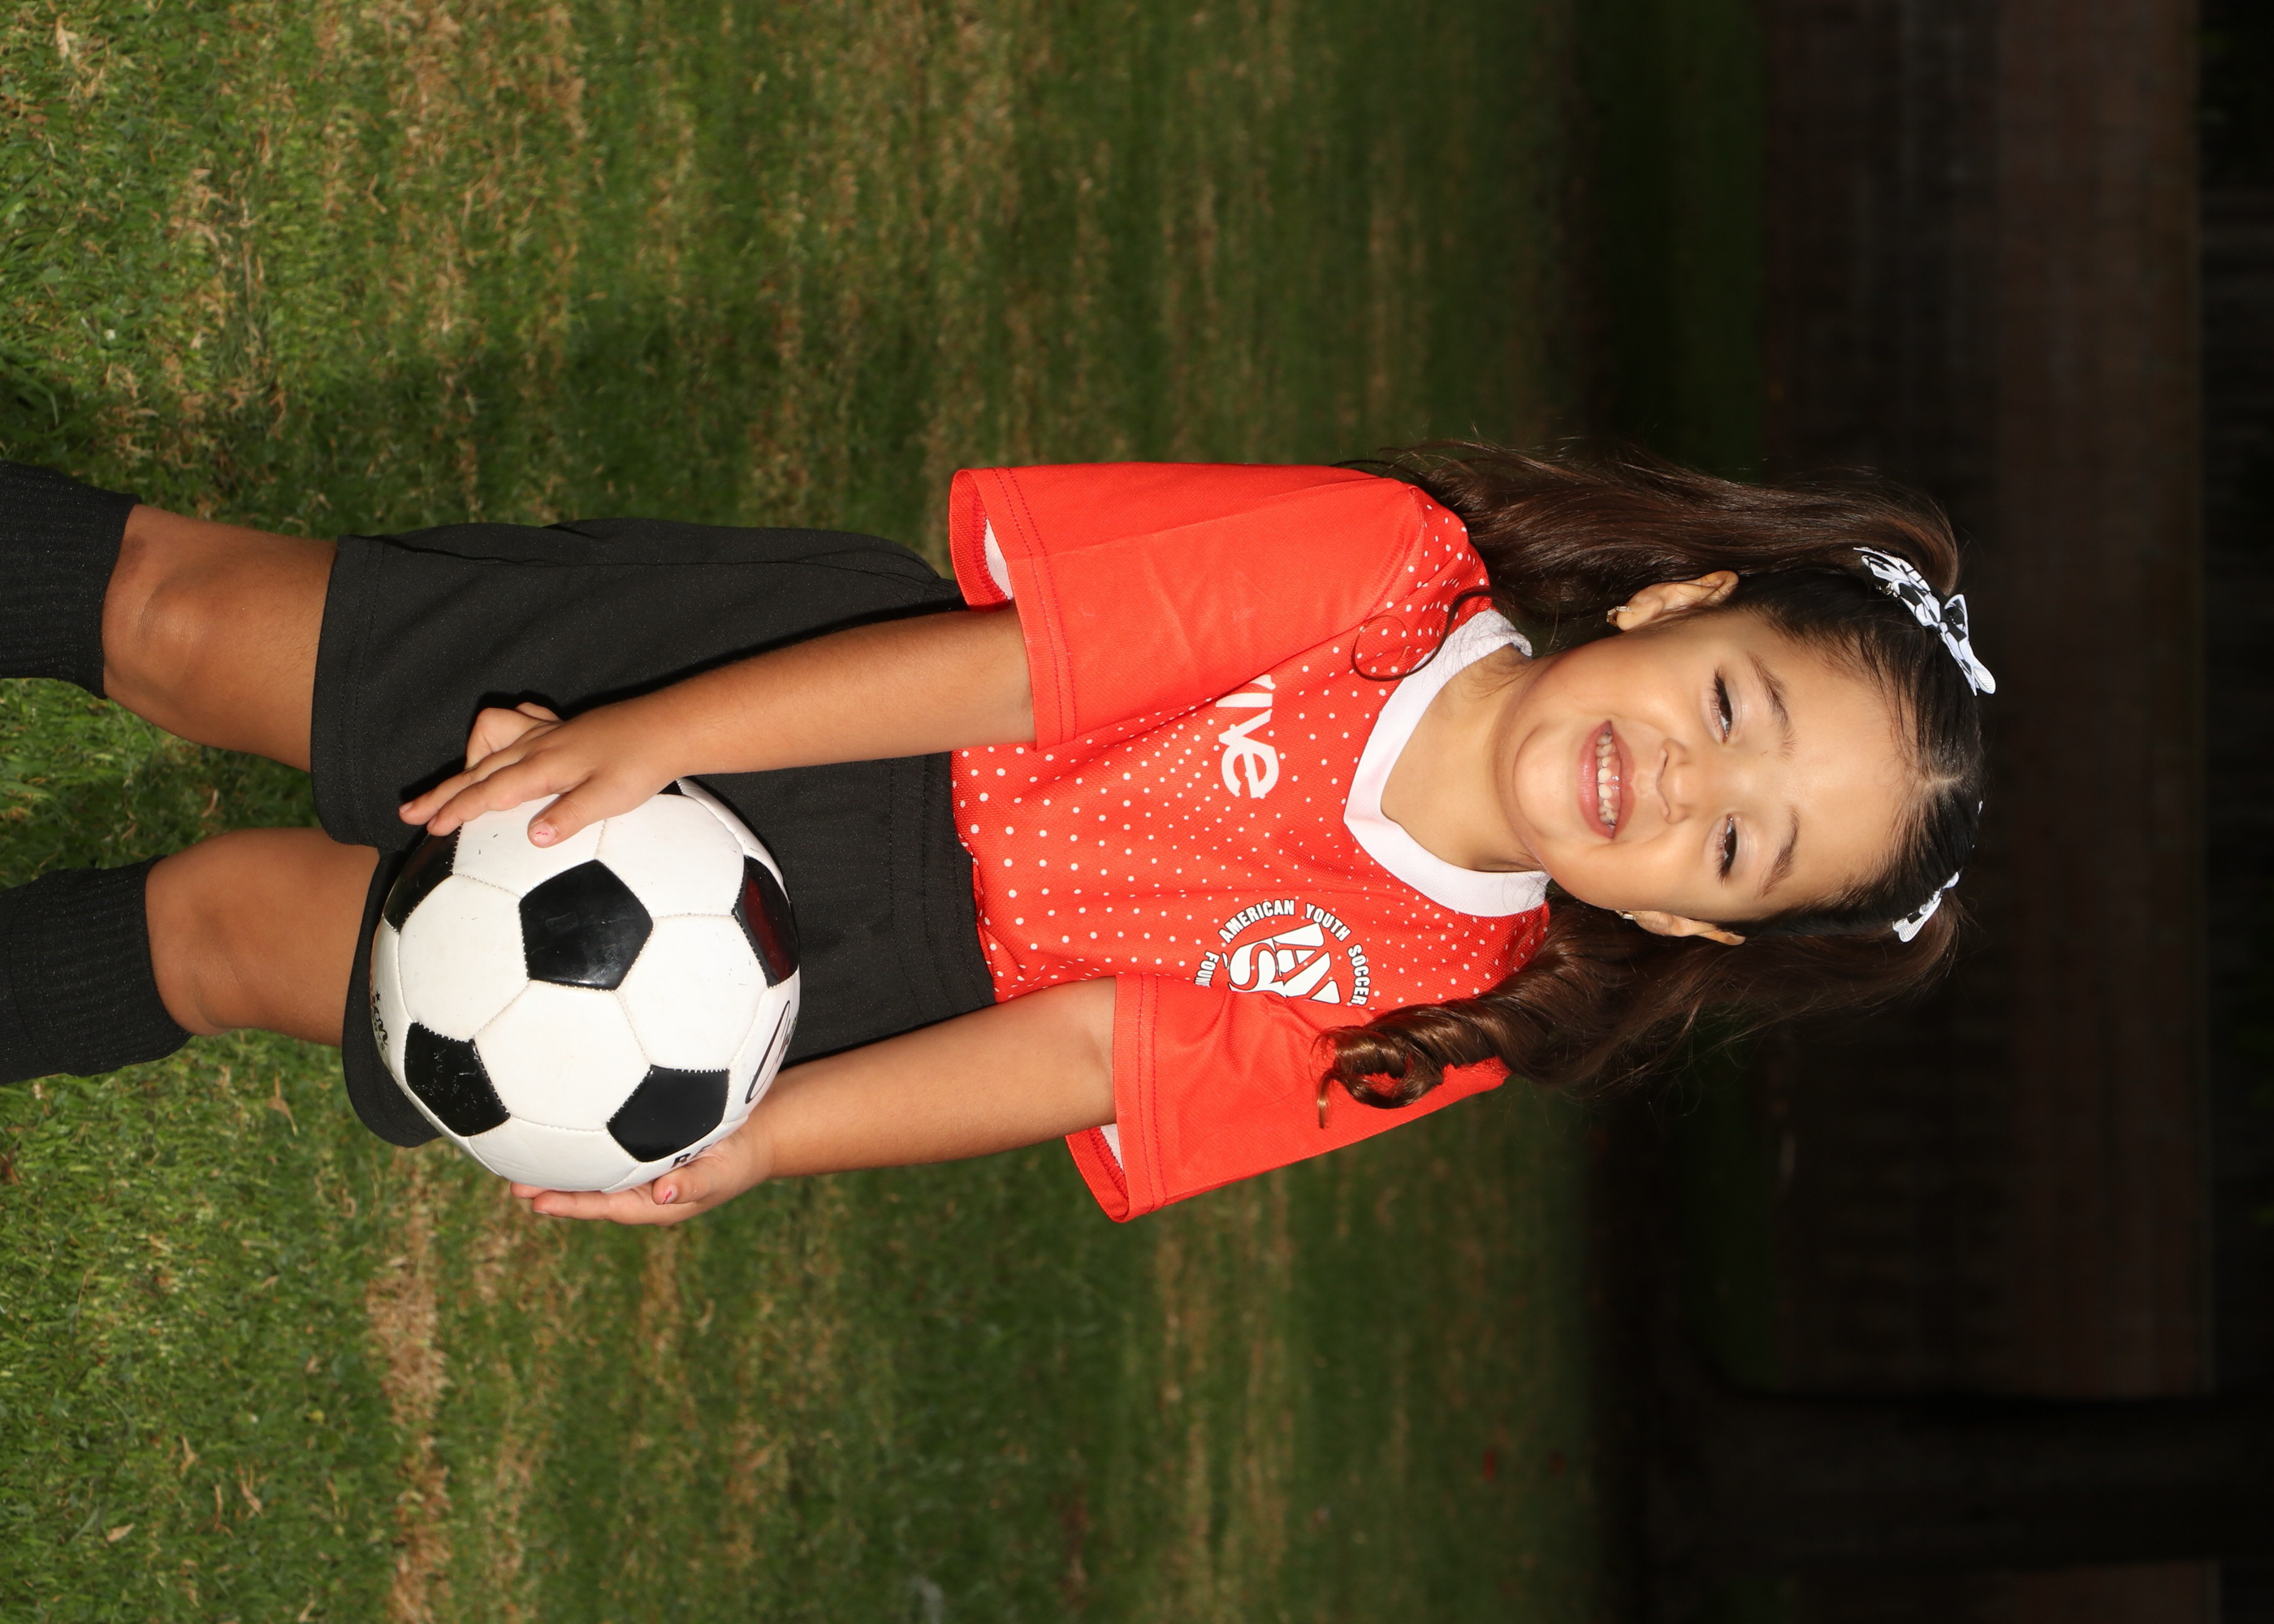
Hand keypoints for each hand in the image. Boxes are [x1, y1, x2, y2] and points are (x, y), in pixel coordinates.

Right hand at [398, 697, 675, 843]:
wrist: (669, 727)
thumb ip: (569, 816)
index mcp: (544, 767)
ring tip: (459, 783)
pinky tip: (505, 747)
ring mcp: (547, 732)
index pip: (489, 792)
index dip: (457, 810)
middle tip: (410, 813)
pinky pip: (518, 722)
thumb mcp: (610, 799)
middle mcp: (537, 745)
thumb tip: (534, 837)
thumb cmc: (642, 765)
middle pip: (477, 770)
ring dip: (467, 759)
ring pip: (490, 740)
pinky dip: (501, 735)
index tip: (430, 828)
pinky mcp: (561, 726)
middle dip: (442, 792)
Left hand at [509, 1112, 772, 1224]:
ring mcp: (638, 1171)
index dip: (571, 1204)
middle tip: (513, 1186)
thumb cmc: (739, 1157)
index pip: (604, 1206)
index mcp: (652, 1204)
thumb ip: (693, 1183)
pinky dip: (580, 1145)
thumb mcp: (722, 1171)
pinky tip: (558, 1128)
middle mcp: (639, 1191)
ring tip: (521, 1161)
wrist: (754, 1138)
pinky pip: (604, 1151)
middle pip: (589, 1193)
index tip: (537, 1201)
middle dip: (552, 1190)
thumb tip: (663, 1195)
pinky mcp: (639, 1150)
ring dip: (560, 1169)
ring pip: (592, 1173)